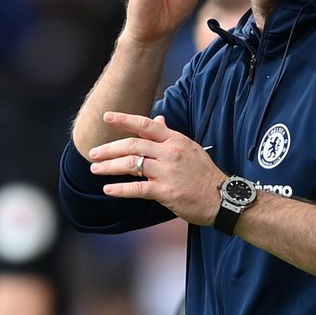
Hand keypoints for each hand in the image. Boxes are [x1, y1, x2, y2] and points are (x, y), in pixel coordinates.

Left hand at [88, 112, 225, 224]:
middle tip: (93, 153)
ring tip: (95, 170)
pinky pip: (137, 188)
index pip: (146, 124)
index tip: (107, 117)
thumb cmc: (204, 174)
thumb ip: (169, 135)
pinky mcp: (166, 192)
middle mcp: (170, 153)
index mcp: (175, 140)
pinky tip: (108, 190)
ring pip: (131, 165)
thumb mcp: (189, 148)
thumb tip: (158, 119)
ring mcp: (168, 172)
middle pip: (133, 145)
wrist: (222, 198)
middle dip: (109, 148)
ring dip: (109, 167)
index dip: (124, 119)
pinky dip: (120, 189)